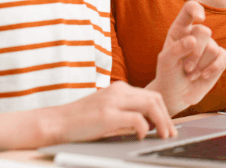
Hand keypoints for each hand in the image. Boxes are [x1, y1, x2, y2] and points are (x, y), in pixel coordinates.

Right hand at [0, 81, 176, 151]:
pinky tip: (142, 137)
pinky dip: (144, 128)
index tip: (168, 127)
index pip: (151, 95)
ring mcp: (113, 101)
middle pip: (155, 98)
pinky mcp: (107, 115)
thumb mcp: (107, 113)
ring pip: (151, 105)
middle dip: (167, 116)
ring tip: (164, 136)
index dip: (164, 111)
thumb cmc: (80, 122)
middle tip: (171, 134)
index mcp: (120, 89)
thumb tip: (148, 126)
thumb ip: (125, 114)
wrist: (54, 122)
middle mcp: (119, 90)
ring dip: (162, 122)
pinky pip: (136, 119)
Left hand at [148, 0, 225, 115]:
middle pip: (204, 32)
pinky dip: (213, 69)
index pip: (190, 8)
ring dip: (200, 66)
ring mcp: (209, 45)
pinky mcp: (219, 58)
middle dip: (195, 54)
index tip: (199, 19)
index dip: (197, 9)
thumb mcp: (165, 62)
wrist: (176, 95)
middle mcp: (196, 34)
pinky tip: (203, 76)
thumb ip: (176, 49)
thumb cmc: (168, 74)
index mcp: (181, 28)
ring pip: (212, 48)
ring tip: (190, 74)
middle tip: (185, 68)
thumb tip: (192, 40)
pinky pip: (223, 57)